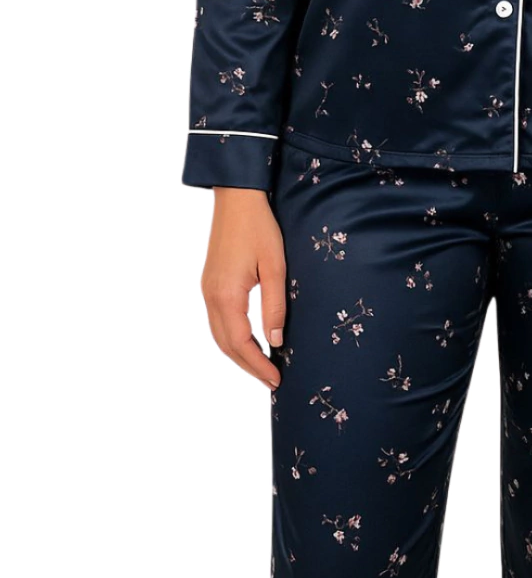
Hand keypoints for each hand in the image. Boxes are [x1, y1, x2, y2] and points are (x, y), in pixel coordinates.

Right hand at [200, 188, 287, 390]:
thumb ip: (275, 305)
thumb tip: (276, 341)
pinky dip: (232, 337)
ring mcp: (207, 289)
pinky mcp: (211, 282)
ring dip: (239, 353)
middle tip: (272, 380)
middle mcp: (211, 296)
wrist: (236, 196)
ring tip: (262, 366)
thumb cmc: (259, 227)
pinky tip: (249, 340)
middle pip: (226, 345)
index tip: (277, 379)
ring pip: (219, 334)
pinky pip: (218, 320)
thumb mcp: (274, 265)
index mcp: (226, 295)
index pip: (241, 343)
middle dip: (248, 366)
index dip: (258, 364)